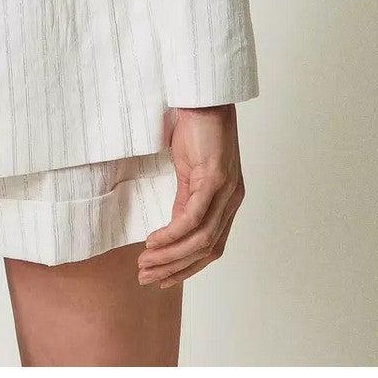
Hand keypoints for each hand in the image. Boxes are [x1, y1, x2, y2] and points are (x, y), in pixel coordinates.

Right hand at [137, 104, 245, 288]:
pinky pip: (193, 217)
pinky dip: (173, 234)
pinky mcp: (216, 179)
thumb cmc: (195, 130)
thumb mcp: (188, 173)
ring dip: (170, 256)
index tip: (162, 279)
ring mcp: (227, 191)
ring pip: (200, 240)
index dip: (187, 268)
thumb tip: (173, 231)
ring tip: (145, 263)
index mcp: (228, 201)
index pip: (211, 248)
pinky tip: (154, 241)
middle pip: (206, 251)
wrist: (202, 97)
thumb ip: (185, 201)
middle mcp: (232, 201)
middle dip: (175, 269)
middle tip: (146, 278)